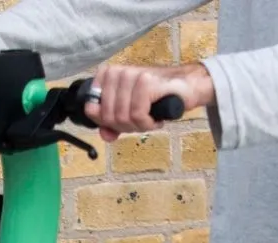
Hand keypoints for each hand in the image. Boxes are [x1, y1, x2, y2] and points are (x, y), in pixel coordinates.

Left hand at [85, 62, 213, 140]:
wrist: (185, 87)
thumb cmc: (157, 98)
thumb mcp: (129, 113)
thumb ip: (112, 124)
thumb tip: (105, 135)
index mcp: (107, 76)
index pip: (91, 109)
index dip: (108, 122)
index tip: (126, 118)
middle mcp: (117, 72)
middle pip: (107, 116)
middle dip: (126, 126)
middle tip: (142, 120)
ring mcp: (130, 74)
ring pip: (121, 117)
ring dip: (139, 125)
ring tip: (151, 117)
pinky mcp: (145, 81)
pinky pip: (137, 115)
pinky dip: (148, 123)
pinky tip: (156, 116)